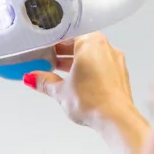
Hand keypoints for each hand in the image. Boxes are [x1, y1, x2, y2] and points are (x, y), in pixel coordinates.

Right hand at [25, 33, 147, 150]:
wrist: (116, 119)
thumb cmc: (92, 99)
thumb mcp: (61, 90)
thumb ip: (45, 81)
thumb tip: (33, 78)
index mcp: (90, 42)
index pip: (68, 33)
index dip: (53, 40)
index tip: (43, 48)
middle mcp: (105, 47)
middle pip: (80, 43)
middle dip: (63, 52)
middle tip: (48, 59)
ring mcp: (115, 61)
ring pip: (91, 54)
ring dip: (75, 61)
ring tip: (59, 72)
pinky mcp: (120, 74)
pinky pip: (101, 65)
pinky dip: (88, 69)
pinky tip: (77, 81)